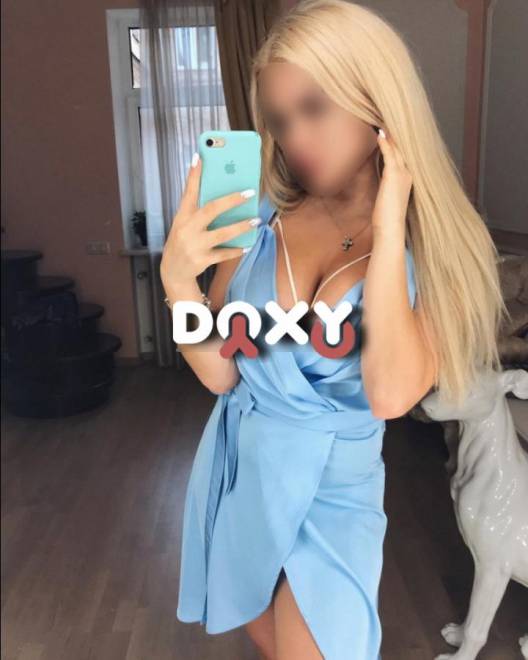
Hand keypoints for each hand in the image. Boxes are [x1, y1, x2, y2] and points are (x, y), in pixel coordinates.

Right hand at [160, 153, 259, 290]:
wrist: (173, 272)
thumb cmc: (183, 242)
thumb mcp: (184, 224)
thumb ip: (198, 211)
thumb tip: (221, 195)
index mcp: (182, 217)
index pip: (188, 192)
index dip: (194, 175)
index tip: (199, 157)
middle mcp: (187, 229)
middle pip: (211, 210)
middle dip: (231, 200)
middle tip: (249, 192)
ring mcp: (195, 245)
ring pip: (222, 234)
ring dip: (241, 226)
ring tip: (255, 220)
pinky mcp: (202, 260)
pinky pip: (224, 254)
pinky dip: (236, 250)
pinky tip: (247, 245)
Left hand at [372, 128, 412, 236]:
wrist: (390, 228)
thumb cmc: (386, 218)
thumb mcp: (387, 199)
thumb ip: (387, 188)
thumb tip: (383, 187)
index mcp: (407, 179)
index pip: (402, 156)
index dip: (397, 143)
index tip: (391, 132)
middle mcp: (407, 174)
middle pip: (402, 149)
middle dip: (395, 136)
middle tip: (388, 119)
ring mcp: (402, 173)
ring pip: (397, 148)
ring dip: (391, 135)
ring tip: (384, 121)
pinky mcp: (393, 175)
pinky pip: (390, 154)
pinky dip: (385, 143)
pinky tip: (380, 133)